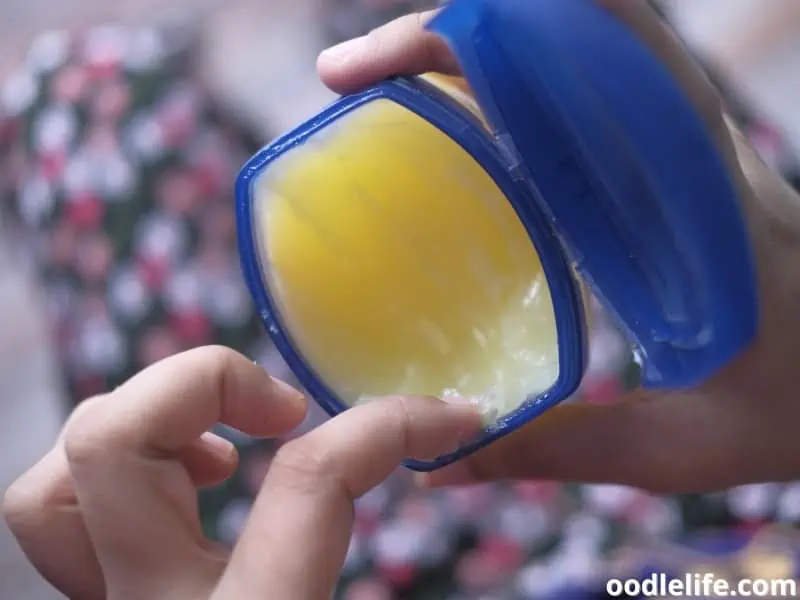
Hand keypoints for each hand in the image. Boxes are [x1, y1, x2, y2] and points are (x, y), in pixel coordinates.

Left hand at [3, 346, 480, 599]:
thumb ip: (359, 564)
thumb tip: (444, 472)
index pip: (310, 484)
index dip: (386, 427)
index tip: (443, 419)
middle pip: (112, 444)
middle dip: (204, 384)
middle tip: (284, 412)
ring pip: (49, 482)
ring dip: (140, 425)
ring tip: (224, 446)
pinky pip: (55, 518)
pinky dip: (116, 474)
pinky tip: (191, 488)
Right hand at [318, 2, 799, 492]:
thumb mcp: (684, 446)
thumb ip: (562, 451)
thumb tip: (435, 461)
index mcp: (690, 196)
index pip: (574, 61)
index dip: (457, 41)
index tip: (365, 71)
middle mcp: (685, 145)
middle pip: (562, 25)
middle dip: (446, 31)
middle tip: (354, 75)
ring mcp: (686, 141)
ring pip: (580, 39)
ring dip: (482, 42)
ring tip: (393, 84)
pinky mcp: (681, 156)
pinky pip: (596, 83)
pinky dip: (521, 75)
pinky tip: (470, 122)